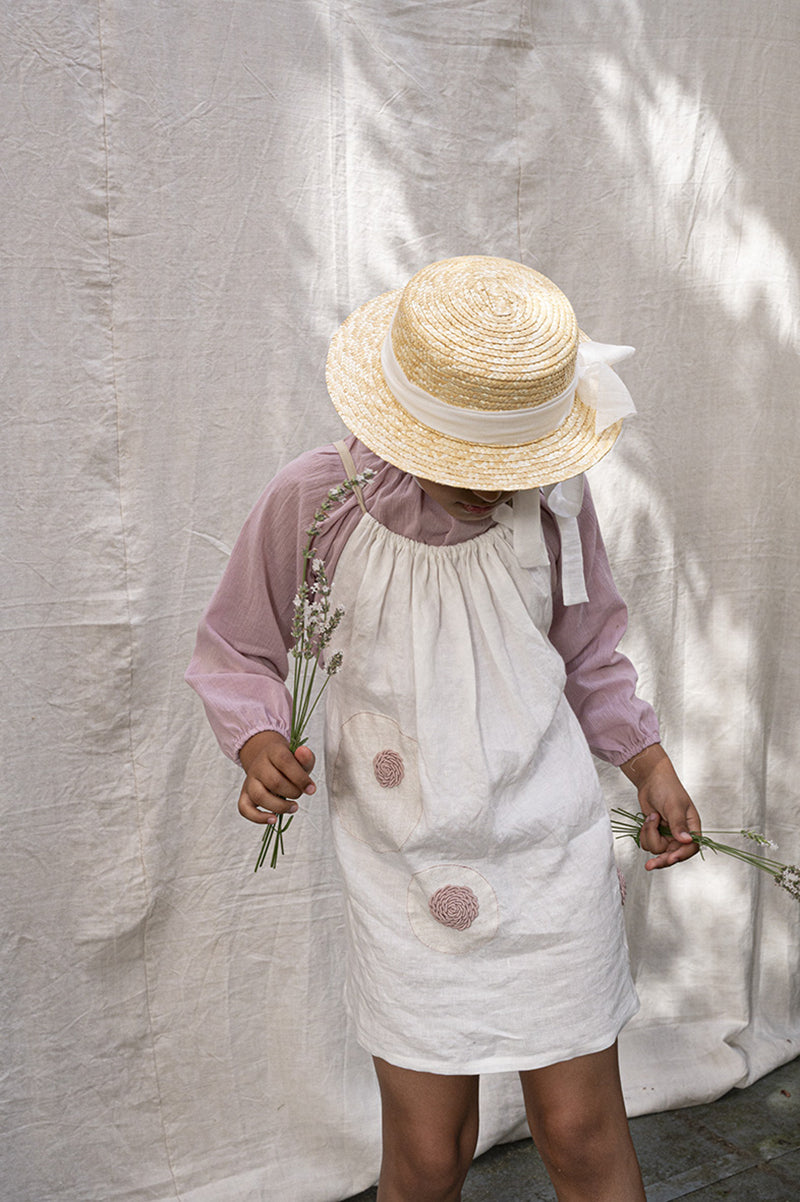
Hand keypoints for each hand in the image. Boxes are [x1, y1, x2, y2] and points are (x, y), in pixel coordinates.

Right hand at [237, 730, 315, 824]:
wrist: (268, 761)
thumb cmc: (288, 763)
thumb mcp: (300, 758)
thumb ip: (305, 757)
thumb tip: (303, 752)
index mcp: (273, 751)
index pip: (284, 761)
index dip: (300, 777)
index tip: (311, 789)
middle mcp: (258, 765)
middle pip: (273, 781)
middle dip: (292, 792)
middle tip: (300, 794)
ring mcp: (250, 781)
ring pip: (259, 796)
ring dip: (279, 806)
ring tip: (293, 807)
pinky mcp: (245, 795)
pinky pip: (244, 808)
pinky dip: (258, 818)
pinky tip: (273, 819)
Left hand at [620, 744, 700, 870]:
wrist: (650, 780)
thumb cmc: (667, 788)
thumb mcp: (674, 806)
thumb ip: (678, 824)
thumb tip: (686, 841)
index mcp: (692, 827)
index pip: (691, 848)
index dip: (681, 855)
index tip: (670, 858)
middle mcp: (680, 834)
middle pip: (673, 854)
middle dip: (661, 859)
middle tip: (650, 866)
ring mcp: (667, 835)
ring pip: (657, 849)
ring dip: (650, 835)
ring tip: (651, 818)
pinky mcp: (655, 833)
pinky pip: (647, 843)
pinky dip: (644, 833)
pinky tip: (648, 819)